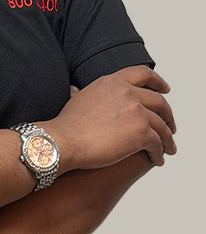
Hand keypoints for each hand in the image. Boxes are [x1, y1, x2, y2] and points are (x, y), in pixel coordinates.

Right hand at [43, 66, 175, 170]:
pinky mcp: (140, 133)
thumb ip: (82, 92)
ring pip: (162, 125)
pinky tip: (157, 159)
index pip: (143, 74)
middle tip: (170, 126)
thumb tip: (74, 90)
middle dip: (168, 115)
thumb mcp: (76, 97)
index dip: (158, 82)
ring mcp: (136, 111)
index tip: (165, 90)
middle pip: (159, 101)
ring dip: (167, 139)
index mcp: (113, 81)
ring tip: (168, 148)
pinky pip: (158, 144)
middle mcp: (127, 92)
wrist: (64, 140)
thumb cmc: (67, 124)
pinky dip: (160, 153)